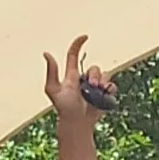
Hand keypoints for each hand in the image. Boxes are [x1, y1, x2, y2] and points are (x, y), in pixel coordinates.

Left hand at [46, 36, 108, 159]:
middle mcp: (83, 78)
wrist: (76, 123)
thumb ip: (51, 72)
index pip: (74, 55)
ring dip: (102, 82)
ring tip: (98, 92)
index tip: (85, 36)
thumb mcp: (53, 89)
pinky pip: (111, 86)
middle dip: (94, 74)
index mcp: (71, 74)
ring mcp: (95, 87)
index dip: (78, 44)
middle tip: (92, 85)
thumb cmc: (63, 107)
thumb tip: (46, 53)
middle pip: (93, 67)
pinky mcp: (104, 95)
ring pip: (104, 75)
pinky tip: (105, 94)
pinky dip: (110, 89)